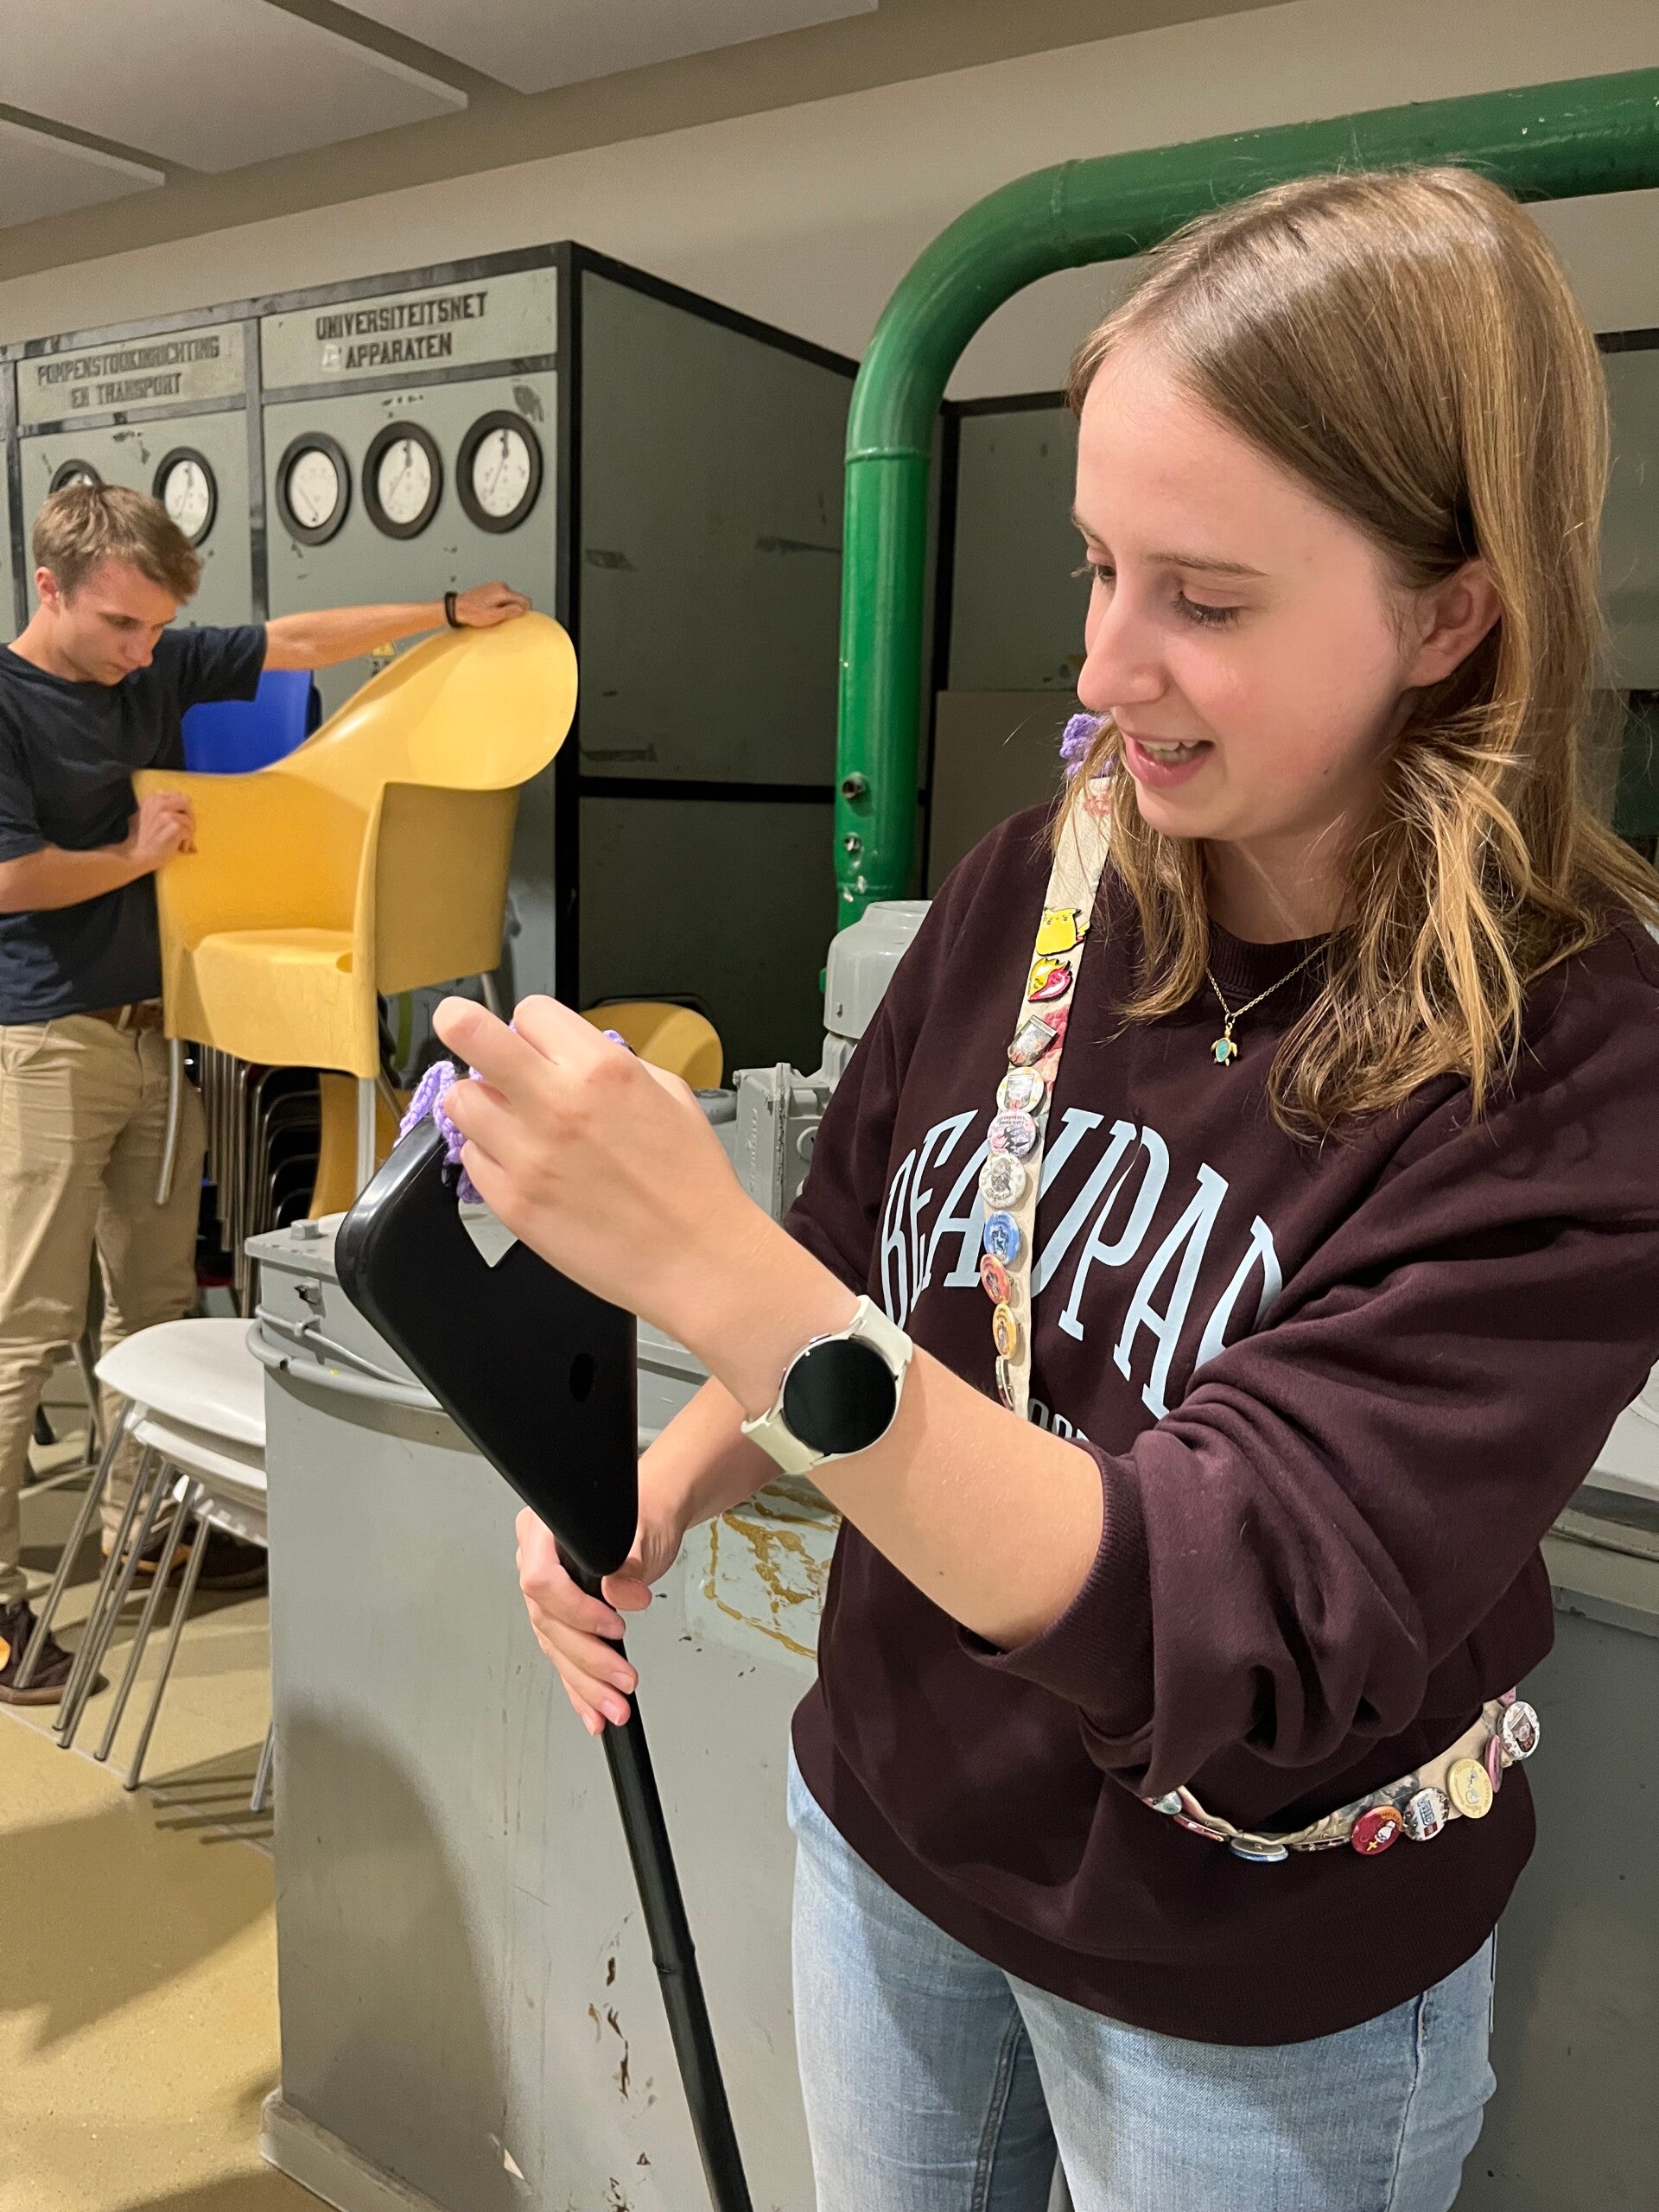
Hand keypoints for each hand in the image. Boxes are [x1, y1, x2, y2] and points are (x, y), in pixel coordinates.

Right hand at [124, 790, 195, 870]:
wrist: (137, 856)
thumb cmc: (142, 838)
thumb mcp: (144, 815)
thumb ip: (157, 805)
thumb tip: (172, 793)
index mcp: (152, 799)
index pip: (179, 796)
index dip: (183, 810)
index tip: (180, 821)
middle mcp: (159, 804)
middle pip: (187, 802)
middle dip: (190, 817)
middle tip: (186, 831)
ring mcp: (166, 815)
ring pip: (190, 820)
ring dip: (188, 834)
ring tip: (179, 843)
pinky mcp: (174, 828)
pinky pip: (190, 832)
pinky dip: (188, 843)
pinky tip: (179, 849)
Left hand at [433, 993, 765, 1340]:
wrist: (697, 1259)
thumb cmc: (692, 1184)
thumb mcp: (672, 1095)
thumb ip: (613, 1064)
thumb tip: (572, 1055)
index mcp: (603, 1070)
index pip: (530, 1012)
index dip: (531, 1025)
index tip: (535, 1042)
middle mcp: (558, 1104)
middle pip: (469, 1033)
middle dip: (459, 1023)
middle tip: (459, 1027)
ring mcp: (528, 1154)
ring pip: (459, 1099)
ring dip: (479, 1101)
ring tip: (507, 1117)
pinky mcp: (512, 1201)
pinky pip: (472, 1157)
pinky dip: (489, 1154)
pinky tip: (522, 1163)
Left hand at [452, 581, 531, 628]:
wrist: (455, 608)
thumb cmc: (470, 613)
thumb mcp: (492, 616)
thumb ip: (510, 612)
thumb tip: (523, 610)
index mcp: (502, 591)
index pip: (525, 600)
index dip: (525, 611)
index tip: (521, 619)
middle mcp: (499, 586)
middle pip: (518, 599)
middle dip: (515, 609)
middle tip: (505, 619)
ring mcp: (494, 586)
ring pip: (510, 599)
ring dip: (508, 608)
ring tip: (496, 615)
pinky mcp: (490, 589)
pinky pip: (503, 598)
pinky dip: (501, 605)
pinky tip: (492, 611)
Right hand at [516, 1497, 685, 1733]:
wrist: (651, 1513)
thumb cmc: (643, 1509)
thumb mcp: (645, 1528)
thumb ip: (630, 1559)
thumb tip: (619, 1592)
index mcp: (543, 1531)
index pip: (541, 1579)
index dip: (576, 1610)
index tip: (614, 1626)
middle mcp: (535, 1561)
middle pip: (548, 1622)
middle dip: (587, 1660)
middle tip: (622, 1680)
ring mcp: (545, 1593)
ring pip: (555, 1647)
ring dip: (585, 1684)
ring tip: (613, 1706)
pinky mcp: (560, 1617)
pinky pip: (563, 1656)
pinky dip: (580, 1686)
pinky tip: (593, 1710)